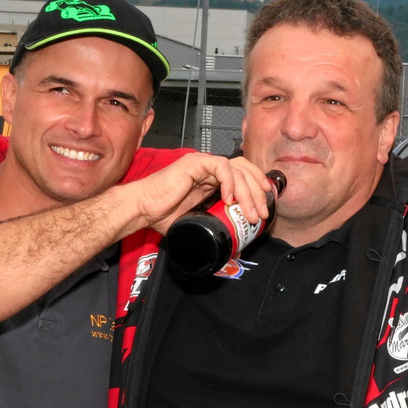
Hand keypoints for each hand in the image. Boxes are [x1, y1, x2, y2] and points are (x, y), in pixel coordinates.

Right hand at [115, 152, 272, 235]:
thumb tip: (232, 244)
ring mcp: (203, 164)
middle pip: (246, 170)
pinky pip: (221, 166)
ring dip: (248, 192)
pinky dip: (230, 182)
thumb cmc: (162, 214)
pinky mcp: (194, 163)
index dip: (258, 187)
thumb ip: (214, 223)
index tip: (265, 206)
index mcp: (213, 180)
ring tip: (249, 212)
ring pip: (237, 169)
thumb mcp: (198, 221)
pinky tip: (229, 199)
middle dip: (258, 192)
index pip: (244, 175)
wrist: (143, 209)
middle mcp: (210, 169)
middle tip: (261, 213)